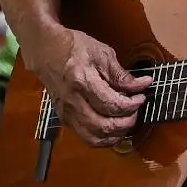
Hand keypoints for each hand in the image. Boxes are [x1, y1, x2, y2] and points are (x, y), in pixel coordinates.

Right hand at [23, 26, 152, 147]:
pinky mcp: (65, 119)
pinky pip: (87, 138)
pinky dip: (104, 138)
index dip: (131, 105)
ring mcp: (67, 113)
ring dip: (116, 135)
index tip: (140, 97)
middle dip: (126, 123)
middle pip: (104, 126)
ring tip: (126, 121)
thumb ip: (121, 74)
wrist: (45, 50)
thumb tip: (141, 85)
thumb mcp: (102, 53)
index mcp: (82, 81)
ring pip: (95, 138)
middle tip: (135, 111)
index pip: (112, 104)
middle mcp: (73, 102)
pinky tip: (113, 129)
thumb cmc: (73, 48)